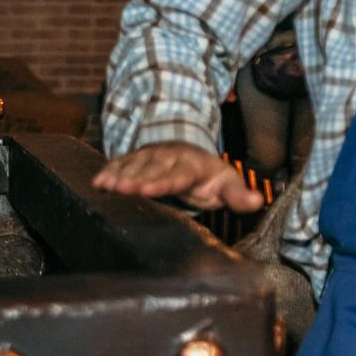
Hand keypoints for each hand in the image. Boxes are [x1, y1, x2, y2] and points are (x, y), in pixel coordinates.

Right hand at [92, 140, 261, 211]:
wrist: (192, 155)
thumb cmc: (209, 176)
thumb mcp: (227, 184)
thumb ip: (238, 196)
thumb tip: (258, 201)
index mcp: (194, 166)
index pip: (178, 175)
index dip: (163, 182)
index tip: (149, 189)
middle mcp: (170, 158)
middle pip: (151, 170)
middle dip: (135, 179)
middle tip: (118, 189)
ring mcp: (151, 156)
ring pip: (134, 165)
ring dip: (119, 175)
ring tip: (104, 185)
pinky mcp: (137, 159)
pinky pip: (122, 163)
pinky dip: (109, 171)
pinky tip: (97, 182)